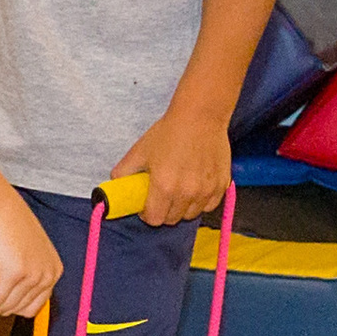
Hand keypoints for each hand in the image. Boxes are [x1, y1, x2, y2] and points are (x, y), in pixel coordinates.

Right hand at [0, 189, 63, 318]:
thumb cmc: (2, 219)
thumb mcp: (23, 251)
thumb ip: (23, 271)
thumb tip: (6, 292)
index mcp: (53, 270)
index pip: (34, 305)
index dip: (10, 305)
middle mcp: (47, 274)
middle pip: (19, 309)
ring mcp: (33, 275)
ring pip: (3, 306)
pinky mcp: (15, 275)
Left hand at [113, 104, 231, 225]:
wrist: (200, 115)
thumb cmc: (169, 131)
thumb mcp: (140, 150)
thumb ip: (123, 171)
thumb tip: (115, 183)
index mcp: (164, 187)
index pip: (154, 219)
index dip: (147, 214)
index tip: (147, 206)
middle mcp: (186, 193)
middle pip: (172, 220)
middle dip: (164, 212)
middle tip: (162, 197)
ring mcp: (206, 190)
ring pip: (191, 214)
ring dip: (183, 208)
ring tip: (179, 192)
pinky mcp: (221, 185)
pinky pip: (209, 205)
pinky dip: (201, 202)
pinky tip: (196, 188)